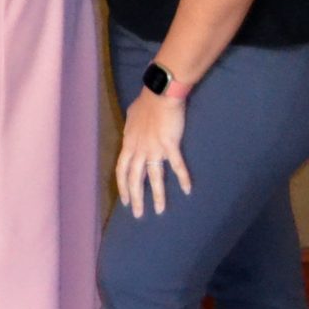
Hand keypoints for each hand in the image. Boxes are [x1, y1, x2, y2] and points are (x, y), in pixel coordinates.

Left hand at [116, 89, 191, 218]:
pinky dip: (182, 178)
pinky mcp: (169, 145)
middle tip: (138, 214)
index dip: (122, 186)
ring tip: (159, 211)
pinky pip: (177, 165)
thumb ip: (131, 131)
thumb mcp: (132, 118)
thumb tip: (130, 135)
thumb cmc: (146, 103)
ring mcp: (154, 148)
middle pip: (134, 179)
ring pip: (154, 177)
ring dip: (157, 196)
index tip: (124, 200)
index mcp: (129, 143)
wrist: (160, 94)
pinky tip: (187, 190)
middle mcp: (139, 148)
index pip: (121, 170)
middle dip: (135, 198)